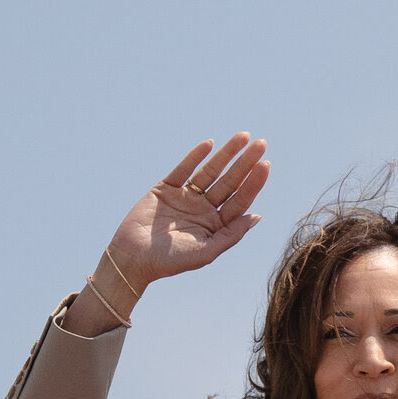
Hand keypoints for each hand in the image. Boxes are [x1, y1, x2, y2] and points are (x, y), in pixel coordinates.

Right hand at [108, 133, 269, 289]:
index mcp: (216, 225)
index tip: (265, 165)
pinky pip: (183, 169)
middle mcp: (204, 209)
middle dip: (245, 163)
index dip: (253, 183)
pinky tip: (210, 145)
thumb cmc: (170, 262)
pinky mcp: (165, 189)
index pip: (239, 200)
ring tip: (243, 137)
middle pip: (230, 182)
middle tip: (261, 143)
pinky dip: (195, 156)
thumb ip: (231, 234)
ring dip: (226, 154)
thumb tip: (256, 216)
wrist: (132, 258)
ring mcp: (185, 197)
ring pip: (210, 171)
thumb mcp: (206, 252)